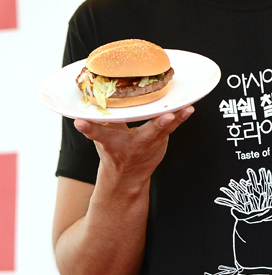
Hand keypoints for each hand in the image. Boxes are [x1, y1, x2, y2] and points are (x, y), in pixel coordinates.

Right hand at [73, 106, 193, 183]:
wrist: (127, 177)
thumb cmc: (114, 151)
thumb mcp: (104, 138)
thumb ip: (100, 121)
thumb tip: (91, 96)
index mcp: (112, 143)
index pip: (97, 135)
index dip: (88, 129)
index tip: (79, 122)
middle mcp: (133, 145)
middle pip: (145, 135)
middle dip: (156, 126)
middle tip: (167, 117)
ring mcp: (150, 145)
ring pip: (164, 130)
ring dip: (176, 120)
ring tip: (187, 109)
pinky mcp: (162, 141)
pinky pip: (172, 127)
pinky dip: (181, 117)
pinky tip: (189, 107)